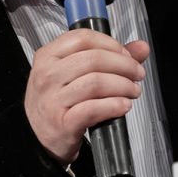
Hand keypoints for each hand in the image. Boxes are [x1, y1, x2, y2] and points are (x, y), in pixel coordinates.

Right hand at [24, 29, 148, 164]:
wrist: (37, 138)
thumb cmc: (56, 102)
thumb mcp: (71, 74)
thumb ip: (108, 57)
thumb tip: (140, 47)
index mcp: (48, 56)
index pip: (83, 38)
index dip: (111, 44)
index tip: (126, 54)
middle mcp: (47, 75)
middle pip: (94, 59)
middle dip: (124, 65)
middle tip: (137, 74)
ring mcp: (53, 99)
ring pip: (96, 82)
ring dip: (123, 86)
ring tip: (132, 91)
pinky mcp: (63, 123)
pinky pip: (94, 109)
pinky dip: (114, 106)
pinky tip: (123, 106)